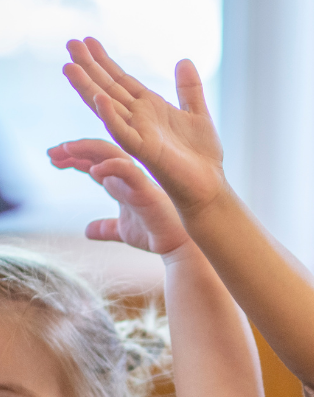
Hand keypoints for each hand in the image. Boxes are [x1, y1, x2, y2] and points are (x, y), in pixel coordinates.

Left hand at [48, 138, 190, 254]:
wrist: (179, 247)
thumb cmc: (155, 236)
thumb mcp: (122, 231)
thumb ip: (106, 227)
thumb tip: (88, 230)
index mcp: (122, 183)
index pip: (94, 162)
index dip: (73, 158)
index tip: (53, 159)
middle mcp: (128, 177)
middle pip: (98, 151)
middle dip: (73, 149)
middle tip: (51, 153)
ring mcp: (137, 180)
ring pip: (110, 152)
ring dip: (86, 148)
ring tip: (65, 150)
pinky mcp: (146, 189)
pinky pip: (127, 170)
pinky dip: (110, 166)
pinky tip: (93, 171)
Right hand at [62, 38, 224, 213]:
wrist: (210, 186)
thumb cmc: (203, 156)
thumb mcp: (198, 114)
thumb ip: (189, 89)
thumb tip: (184, 60)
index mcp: (150, 108)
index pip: (121, 80)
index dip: (105, 61)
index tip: (88, 40)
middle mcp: (139, 119)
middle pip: (108, 88)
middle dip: (89, 67)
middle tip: (70, 43)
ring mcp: (139, 135)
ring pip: (107, 107)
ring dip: (88, 88)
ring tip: (69, 67)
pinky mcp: (145, 152)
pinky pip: (123, 133)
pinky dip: (111, 116)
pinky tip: (99, 98)